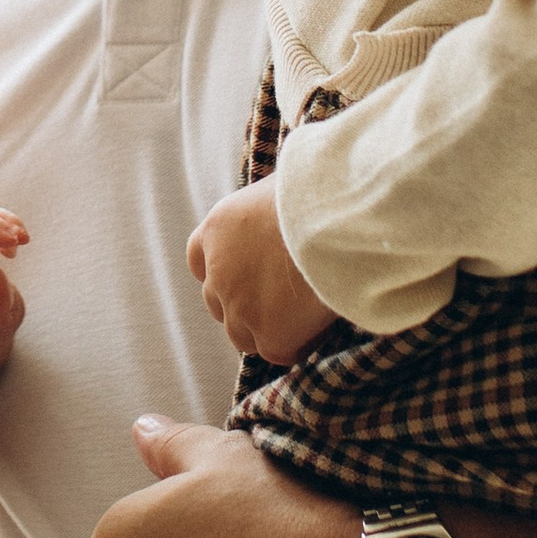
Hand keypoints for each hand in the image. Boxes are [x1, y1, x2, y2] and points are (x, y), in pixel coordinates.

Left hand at [186, 176, 330, 365]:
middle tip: (283, 298)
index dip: (221, 271)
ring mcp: (240, 307)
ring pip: (242, 335)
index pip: (199, 260)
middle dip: (244, 304)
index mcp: (217, 229)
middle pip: (218, 303)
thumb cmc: (319, 191)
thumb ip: (273, 201)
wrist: (337, 221)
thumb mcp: (282, 185)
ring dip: (267, 330)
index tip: (246, 273)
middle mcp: (219, 271)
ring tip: (304, 315)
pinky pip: (280, 352)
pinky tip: (321, 326)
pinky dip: (298, 345)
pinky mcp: (270, 336)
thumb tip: (294, 187)